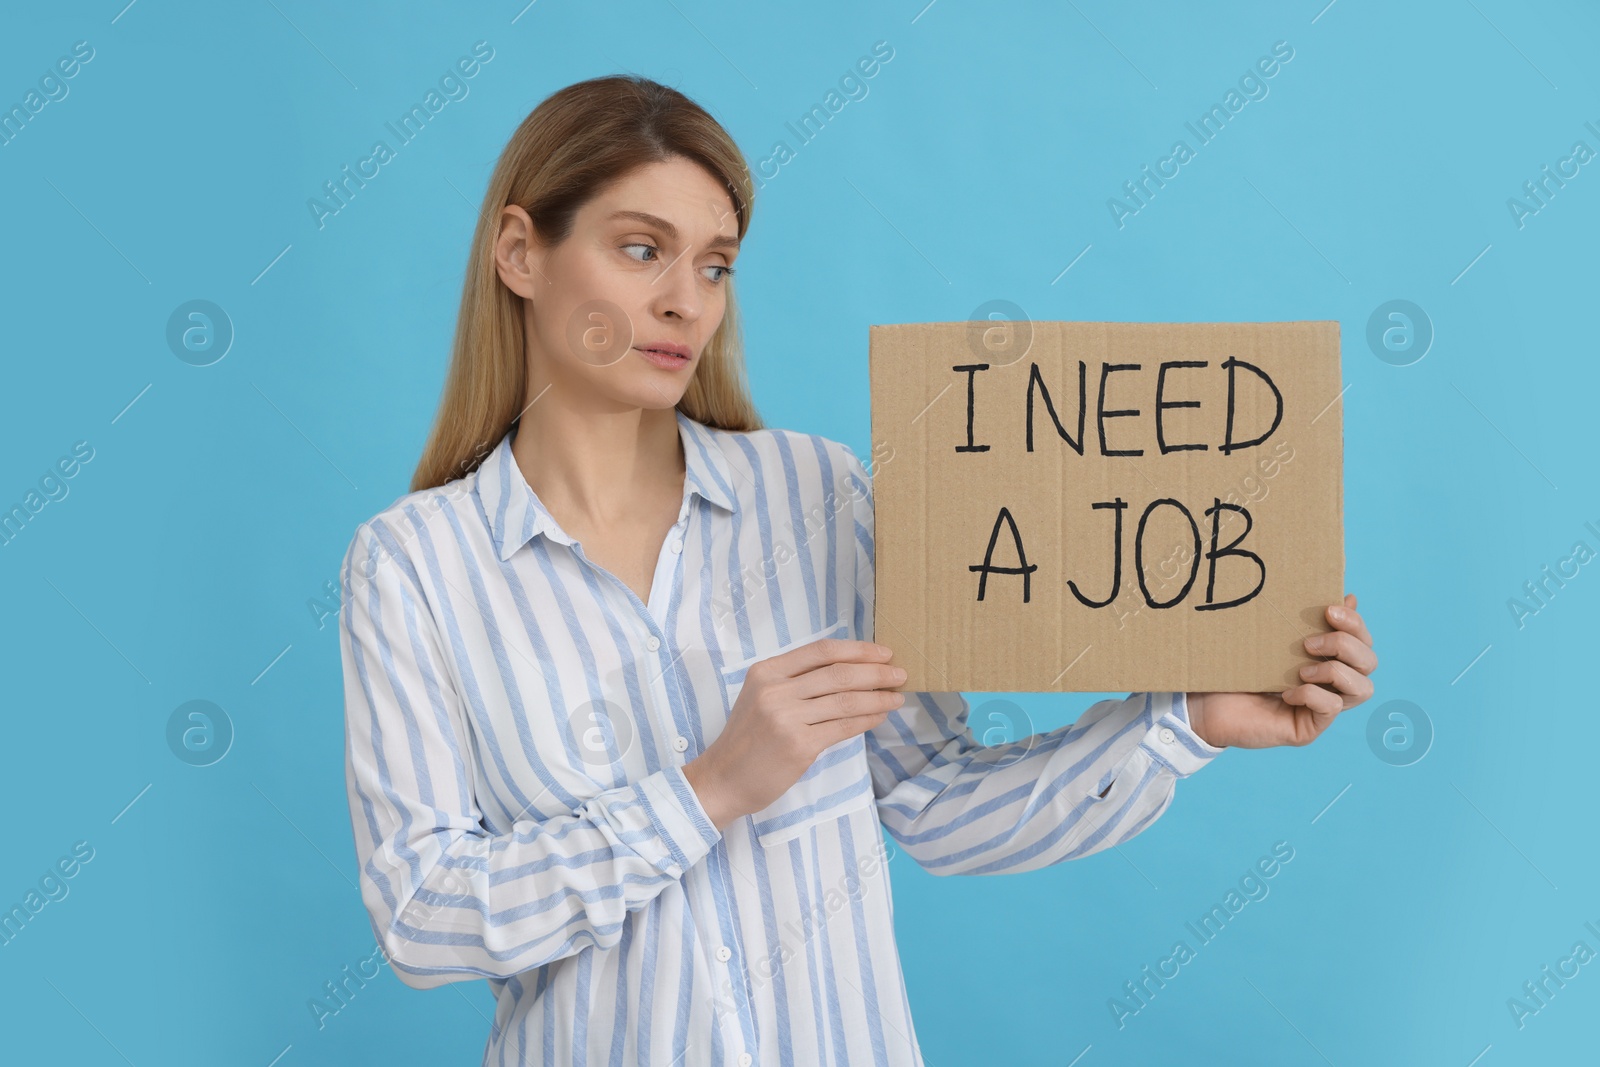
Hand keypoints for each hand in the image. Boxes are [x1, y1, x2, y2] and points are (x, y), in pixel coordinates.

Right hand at [683, 638, 905, 830]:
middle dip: (876, 672)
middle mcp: (775, 690)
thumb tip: (850, 671)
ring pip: (846, 700)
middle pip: (838, 673)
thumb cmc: (748, 739)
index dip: (857, 650)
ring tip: (896, 696)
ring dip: (878, 697)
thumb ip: (796, 681)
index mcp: (766, 671)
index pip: (821, 651)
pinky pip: (843, 727)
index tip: (883, 653)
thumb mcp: (761, 697)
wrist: (724, 779)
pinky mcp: (799, 745)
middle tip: (899, 674)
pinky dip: (867, 720)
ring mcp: (787, 718)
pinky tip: (880, 716)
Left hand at [1186, 594, 1375, 748]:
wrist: (1203, 702)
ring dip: (1336, 671)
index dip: (1355, 624)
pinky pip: (1331, 708)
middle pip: (1370, 662)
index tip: (1328, 608)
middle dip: (1347, 645)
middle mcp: (1332, 683)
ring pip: (1363, 688)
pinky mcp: (1309, 728)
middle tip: (1308, 641)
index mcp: (1327, 657)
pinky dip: (1313, 695)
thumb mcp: (1271, 637)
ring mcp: (1323, 707)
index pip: (1363, 640)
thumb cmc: (1236, 665)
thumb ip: (1305, 619)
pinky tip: (1287, 692)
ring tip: (1301, 669)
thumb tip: (1350, 596)